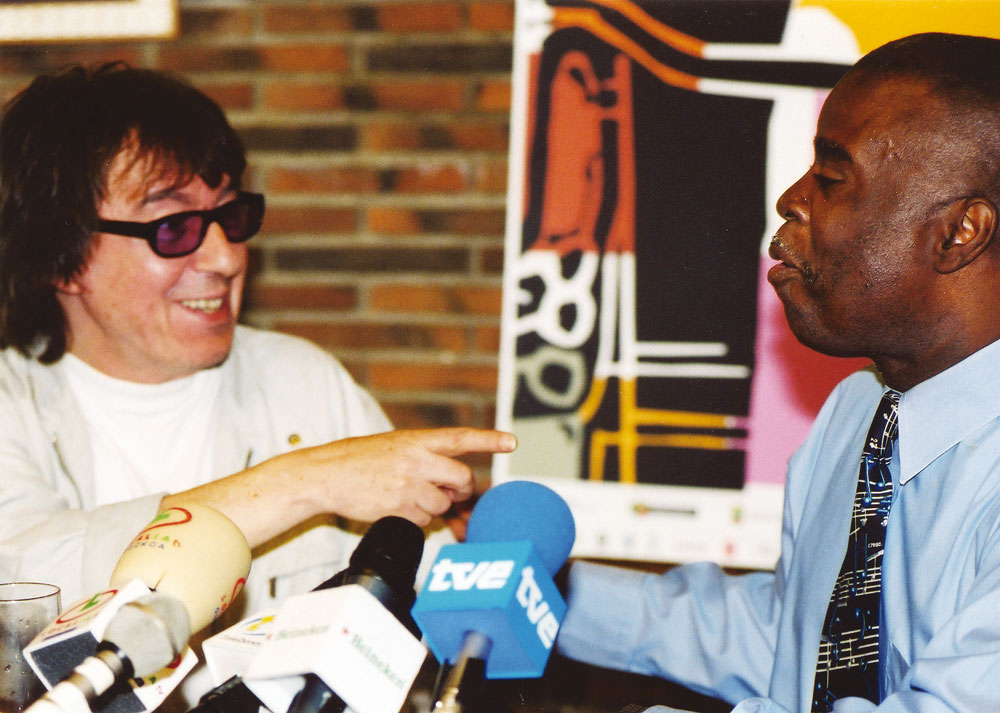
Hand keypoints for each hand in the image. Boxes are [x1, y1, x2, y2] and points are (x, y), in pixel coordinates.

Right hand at [298, 428, 516, 525]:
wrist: (325, 474)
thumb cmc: (359, 460)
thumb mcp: (394, 447)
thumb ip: (424, 457)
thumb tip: (453, 482)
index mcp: (416, 440)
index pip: (461, 438)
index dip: (489, 440)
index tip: (512, 442)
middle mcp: (416, 460)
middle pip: (462, 478)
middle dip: (462, 490)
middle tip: (453, 492)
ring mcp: (408, 485)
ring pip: (442, 504)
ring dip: (432, 506)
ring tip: (406, 496)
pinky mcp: (398, 508)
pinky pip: (422, 521)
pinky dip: (414, 520)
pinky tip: (394, 507)